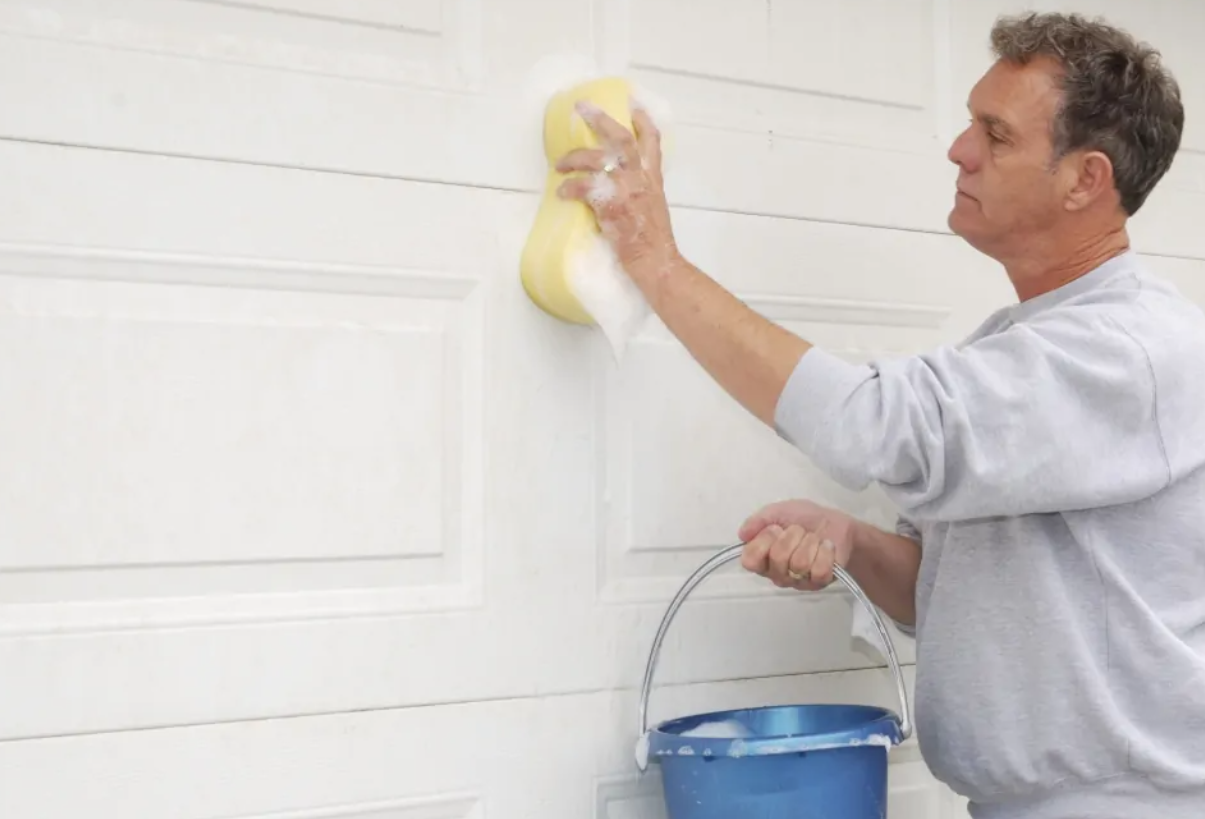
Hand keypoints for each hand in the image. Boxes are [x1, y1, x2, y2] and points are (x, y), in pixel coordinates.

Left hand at [554, 100, 679, 274]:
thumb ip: (639, 189)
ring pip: (596, 159)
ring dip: (574, 158)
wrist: (656, 260)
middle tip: (583, 107)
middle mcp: (641, 177)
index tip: (633, 104)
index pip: (652, 141)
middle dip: (601, 119)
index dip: (642, 121)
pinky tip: (562, 193)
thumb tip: (619, 184)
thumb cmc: (653, 240)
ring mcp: (626, 189)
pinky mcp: (610, 205)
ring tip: (560, 164)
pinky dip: (570, 189)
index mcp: (653, 178)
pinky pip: (583, 189)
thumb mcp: (653, 206)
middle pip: (621, 139)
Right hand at [737, 500, 855, 591]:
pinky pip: (818, 571)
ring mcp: (797, 581)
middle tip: (799, 530)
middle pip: (777, 558)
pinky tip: (827, 547)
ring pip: (799, 563)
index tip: (775, 529)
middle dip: (792, 536)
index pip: (750, 561)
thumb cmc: (805, 519)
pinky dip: (825, 552)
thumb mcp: (779, 511)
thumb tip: (742, 534)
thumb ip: (759, 520)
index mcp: (763, 557)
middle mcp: (776, 573)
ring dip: (810, 542)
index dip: (762, 542)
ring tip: (815, 538)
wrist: (837, 524)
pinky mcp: (819, 583)